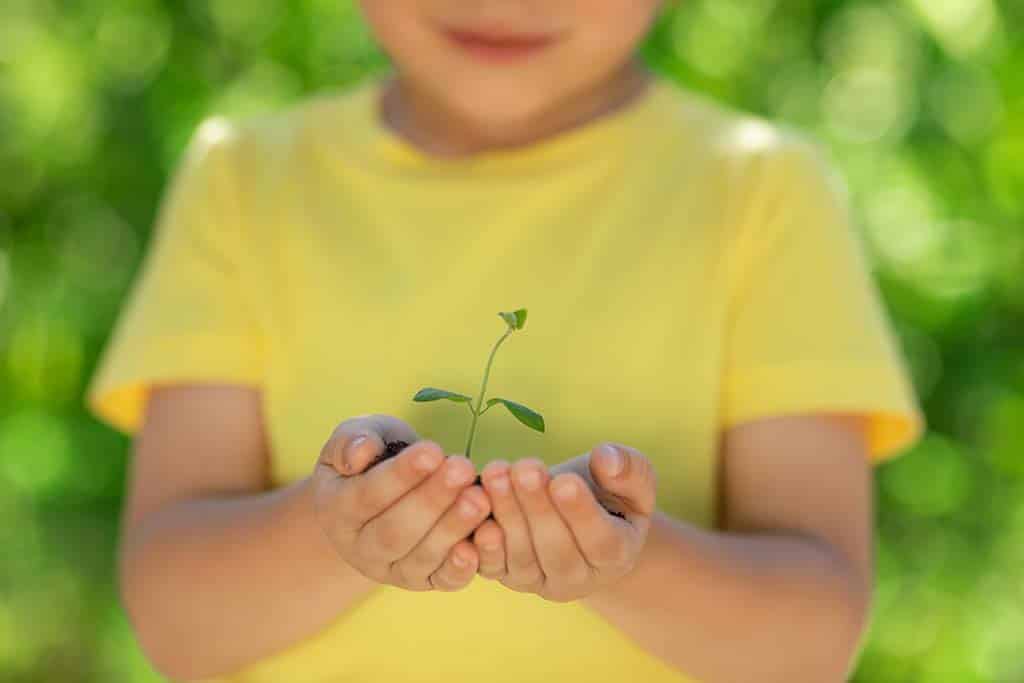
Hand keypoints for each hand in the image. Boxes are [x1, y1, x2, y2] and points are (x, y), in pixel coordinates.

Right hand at [311, 414, 490, 590]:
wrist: (384, 493)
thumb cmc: (372, 457)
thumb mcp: (354, 438)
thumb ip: (352, 441)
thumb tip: (361, 453)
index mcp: (336, 510)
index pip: (367, 495)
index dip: (400, 475)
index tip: (433, 450)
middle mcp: (360, 548)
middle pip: (395, 531)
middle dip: (432, 500)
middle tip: (463, 469)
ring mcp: (392, 569)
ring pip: (421, 556)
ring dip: (453, 528)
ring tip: (481, 497)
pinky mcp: (423, 580)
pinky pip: (443, 580)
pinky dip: (463, 567)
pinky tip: (484, 540)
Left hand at [471, 443, 656, 601]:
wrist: (575, 516)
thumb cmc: (606, 493)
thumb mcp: (630, 479)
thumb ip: (628, 469)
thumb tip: (606, 458)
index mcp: (617, 555)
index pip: (601, 541)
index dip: (581, 513)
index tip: (564, 481)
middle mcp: (579, 577)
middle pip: (556, 549)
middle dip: (537, 507)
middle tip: (524, 469)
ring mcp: (540, 580)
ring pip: (522, 556)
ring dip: (507, 513)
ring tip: (496, 475)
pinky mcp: (507, 574)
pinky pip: (492, 566)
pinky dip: (482, 544)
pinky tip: (474, 513)